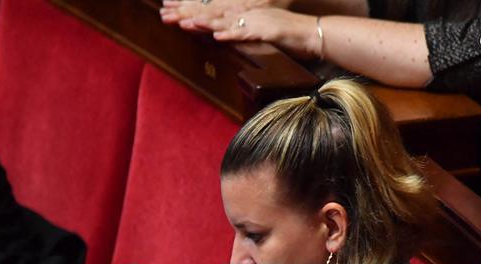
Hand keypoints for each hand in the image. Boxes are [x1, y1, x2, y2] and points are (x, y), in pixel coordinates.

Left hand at [181, 7, 319, 58]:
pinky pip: (246, 32)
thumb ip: (244, 32)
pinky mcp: (268, 31)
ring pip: (226, 20)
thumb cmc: (290, 36)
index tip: (171, 10)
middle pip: (213, 12)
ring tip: (186, 23)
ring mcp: (257, 21)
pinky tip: (217, 36)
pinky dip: (231, 34)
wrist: (314, 34)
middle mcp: (248, 13)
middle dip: (188, 13)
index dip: (191, 9)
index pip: (213, 10)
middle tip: (166, 14)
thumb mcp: (261, 32)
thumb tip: (225, 35)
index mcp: (245, 13)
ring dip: (205, 23)